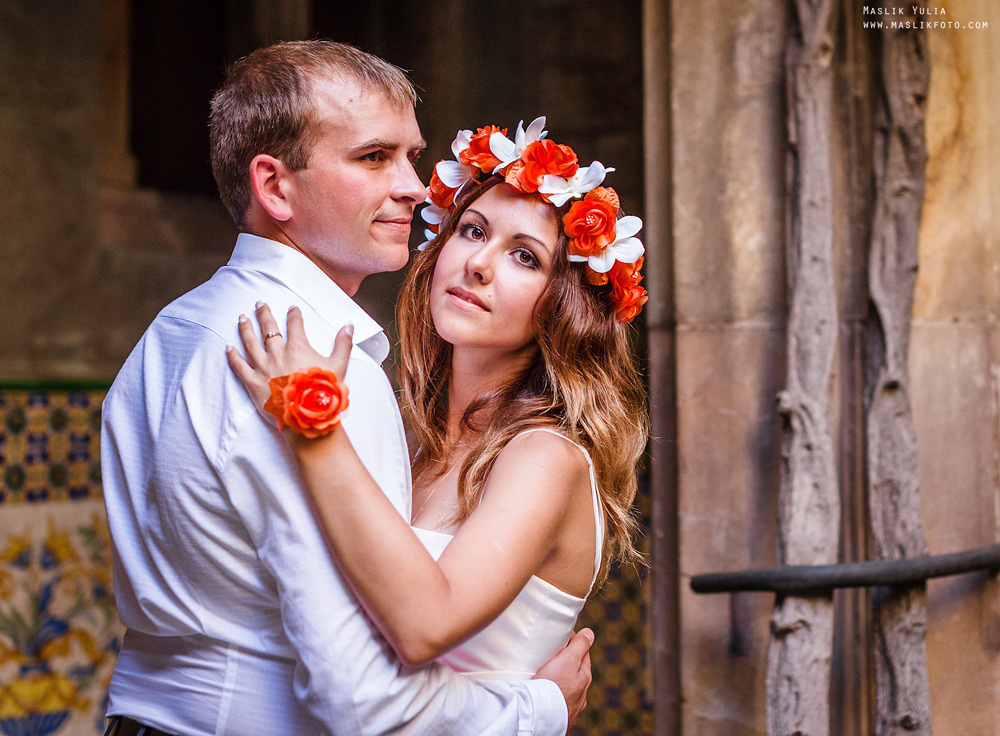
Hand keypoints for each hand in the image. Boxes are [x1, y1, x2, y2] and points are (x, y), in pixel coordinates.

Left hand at [227, 302, 353, 410]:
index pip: (295, 325)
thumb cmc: (322, 391)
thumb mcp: (339, 366)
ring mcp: (263, 367)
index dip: (294, 314)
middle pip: (268, 329)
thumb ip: (343, 344)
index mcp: (297, 348)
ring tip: (241, 318)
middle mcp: (277, 354)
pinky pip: (240, 366)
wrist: (306, 415)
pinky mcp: (253, 382)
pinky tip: (228, 347)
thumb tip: (348, 326)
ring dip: (246, 329)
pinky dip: (233, 356)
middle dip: (264, 314)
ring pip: (250, 343)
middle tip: (259, 304)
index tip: (292, 309)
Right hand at [533, 627, 593, 728]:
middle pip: (575, 670)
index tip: (560, 636)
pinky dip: (554, 693)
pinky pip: (558, 699)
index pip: (583, 652)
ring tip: (547, 673)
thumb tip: (590, 633)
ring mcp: (572, 706)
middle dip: (566, 660)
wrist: (540, 716)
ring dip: (560, 678)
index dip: (572, 641)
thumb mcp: (568, 660)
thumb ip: (579, 646)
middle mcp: (582, 693)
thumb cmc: (553, 686)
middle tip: (551, 653)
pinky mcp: (561, 715)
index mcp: (585, 677)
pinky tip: (546, 692)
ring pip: (567, 686)